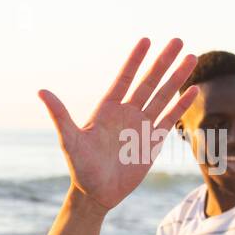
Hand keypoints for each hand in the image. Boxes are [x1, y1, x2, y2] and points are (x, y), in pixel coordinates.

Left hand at [39, 38, 199, 210]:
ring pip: (163, 96)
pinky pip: (170, 119)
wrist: (97, 193)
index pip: (124, 78)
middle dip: (163, 62)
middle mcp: (126, 113)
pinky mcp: (153, 141)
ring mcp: (141, 125)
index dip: (134, 60)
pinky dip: (181, 105)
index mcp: (107, 109)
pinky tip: (193, 90)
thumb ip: (60, 115)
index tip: (146, 40)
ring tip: (192, 58)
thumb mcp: (69, 140)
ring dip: (177, 78)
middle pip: (148, 82)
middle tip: (178, 41)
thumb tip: (41, 91)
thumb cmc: (80, 167)